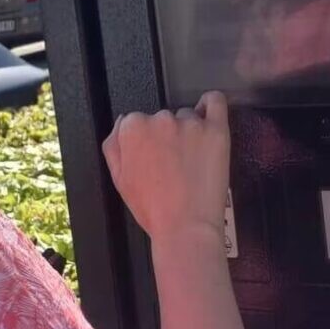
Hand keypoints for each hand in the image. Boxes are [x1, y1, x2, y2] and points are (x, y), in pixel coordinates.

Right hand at [102, 92, 229, 244]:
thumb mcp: (119, 179)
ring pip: (187, 116)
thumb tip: (121, 123)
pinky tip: (208, 114)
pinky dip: (211, 104)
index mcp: (132, 129)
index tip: (153, 157)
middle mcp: (159, 119)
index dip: (145, 141)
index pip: (137, 121)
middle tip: (173, 164)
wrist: (185, 227)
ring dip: (189, 130)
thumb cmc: (153, 208)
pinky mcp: (215, 129)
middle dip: (166, 136)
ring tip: (192, 160)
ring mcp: (189, 123)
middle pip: (162, 117)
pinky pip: (215, 102)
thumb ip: (114, 146)